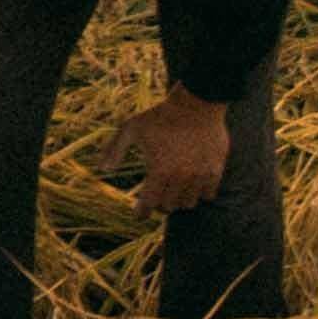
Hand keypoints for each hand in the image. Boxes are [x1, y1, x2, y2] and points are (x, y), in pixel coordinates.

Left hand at [113, 92, 230, 215]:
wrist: (196, 104)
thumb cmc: (161, 116)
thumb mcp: (131, 128)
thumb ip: (115, 149)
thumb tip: (102, 169)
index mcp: (158, 171)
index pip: (148, 205)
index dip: (141, 212)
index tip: (139, 214)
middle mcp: (180, 178)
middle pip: (168, 207)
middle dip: (159, 204)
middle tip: (156, 196)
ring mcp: (200, 176)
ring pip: (188, 203)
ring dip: (179, 200)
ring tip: (173, 190)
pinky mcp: (215, 170)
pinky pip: (208, 195)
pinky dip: (199, 193)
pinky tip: (192, 185)